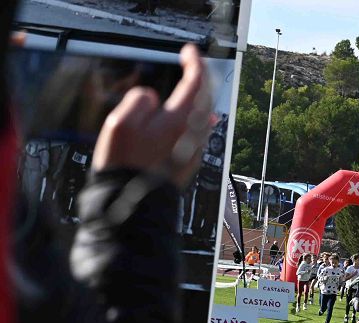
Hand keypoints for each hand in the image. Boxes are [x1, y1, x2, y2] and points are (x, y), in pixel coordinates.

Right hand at [92, 44, 213, 188]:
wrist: (133, 203)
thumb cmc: (125, 164)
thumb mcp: (120, 122)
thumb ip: (139, 100)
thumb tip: (153, 98)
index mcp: (178, 120)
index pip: (196, 83)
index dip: (195, 63)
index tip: (190, 52)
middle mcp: (192, 134)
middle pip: (206, 98)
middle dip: (201, 78)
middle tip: (194, 65)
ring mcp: (194, 149)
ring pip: (204, 115)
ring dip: (200, 98)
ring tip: (195, 86)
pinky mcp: (190, 162)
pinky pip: (199, 132)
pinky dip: (197, 117)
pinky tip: (197, 117)